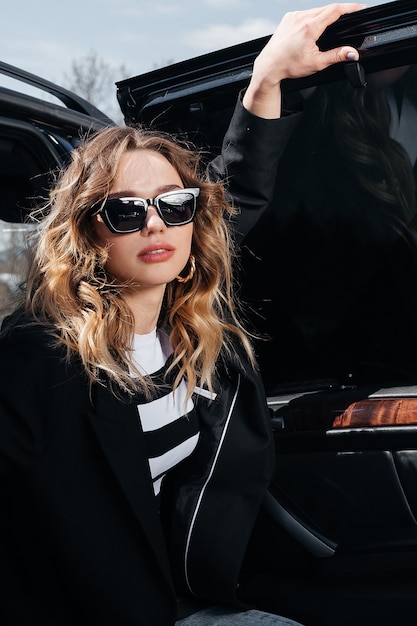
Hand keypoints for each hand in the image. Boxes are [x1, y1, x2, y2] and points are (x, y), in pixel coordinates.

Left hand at [243, 3, 365, 118]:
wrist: (269, 66)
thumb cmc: (289, 66)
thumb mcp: (316, 63)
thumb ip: (337, 56)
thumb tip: (353, 53)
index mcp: (309, 27)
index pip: (335, 10)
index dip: (350, 8)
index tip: (360, 8)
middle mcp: (301, 18)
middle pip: (327, 9)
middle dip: (340, 12)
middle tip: (351, 16)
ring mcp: (293, 16)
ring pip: (316, 10)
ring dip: (326, 14)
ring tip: (334, 23)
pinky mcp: (289, 17)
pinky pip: (306, 12)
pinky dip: (314, 17)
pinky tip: (316, 25)